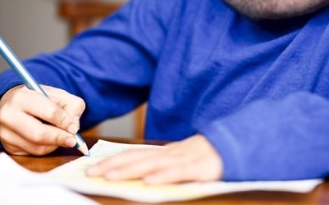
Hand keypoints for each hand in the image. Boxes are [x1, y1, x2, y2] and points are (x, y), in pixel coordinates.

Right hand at [0, 85, 85, 155]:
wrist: (12, 104)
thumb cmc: (38, 99)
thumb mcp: (58, 95)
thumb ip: (72, 106)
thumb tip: (73, 127)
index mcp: (21, 97)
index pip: (49, 112)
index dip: (65, 121)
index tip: (74, 127)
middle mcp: (8, 115)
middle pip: (39, 134)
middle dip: (60, 138)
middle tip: (73, 140)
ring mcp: (5, 133)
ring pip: (37, 147)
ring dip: (54, 145)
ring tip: (62, 138)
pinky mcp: (7, 147)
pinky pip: (32, 153)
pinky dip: (46, 149)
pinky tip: (49, 141)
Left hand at [86, 134, 222, 183]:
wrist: (238, 147)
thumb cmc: (208, 159)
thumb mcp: (182, 162)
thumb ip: (162, 167)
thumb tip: (137, 176)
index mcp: (166, 153)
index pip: (134, 155)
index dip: (112, 161)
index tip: (91, 167)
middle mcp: (171, 153)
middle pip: (137, 158)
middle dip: (112, 165)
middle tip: (90, 172)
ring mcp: (186, 159)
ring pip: (153, 164)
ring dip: (129, 169)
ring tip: (109, 176)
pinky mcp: (201, 168)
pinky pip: (180, 172)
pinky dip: (163, 176)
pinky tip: (149, 181)